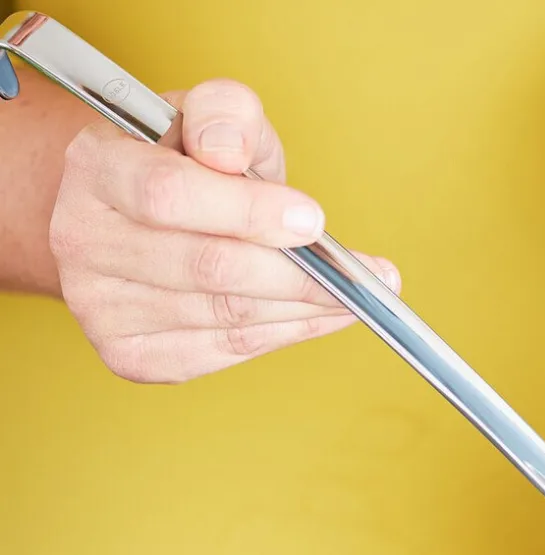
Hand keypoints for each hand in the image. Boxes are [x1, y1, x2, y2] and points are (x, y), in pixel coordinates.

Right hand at [49, 79, 398, 383]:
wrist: (135, 217)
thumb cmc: (184, 164)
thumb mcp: (208, 118)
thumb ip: (226, 114)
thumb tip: (229, 153)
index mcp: (95, 170)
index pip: (171, 196)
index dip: (250, 212)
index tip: (314, 219)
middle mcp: (84, 242)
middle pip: (211, 269)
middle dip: (300, 275)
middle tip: (366, 274)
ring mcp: (102, 308)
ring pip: (228, 317)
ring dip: (305, 309)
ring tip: (356, 295)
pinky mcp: (132, 356)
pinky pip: (228, 350)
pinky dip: (286, 334)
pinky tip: (320, 316)